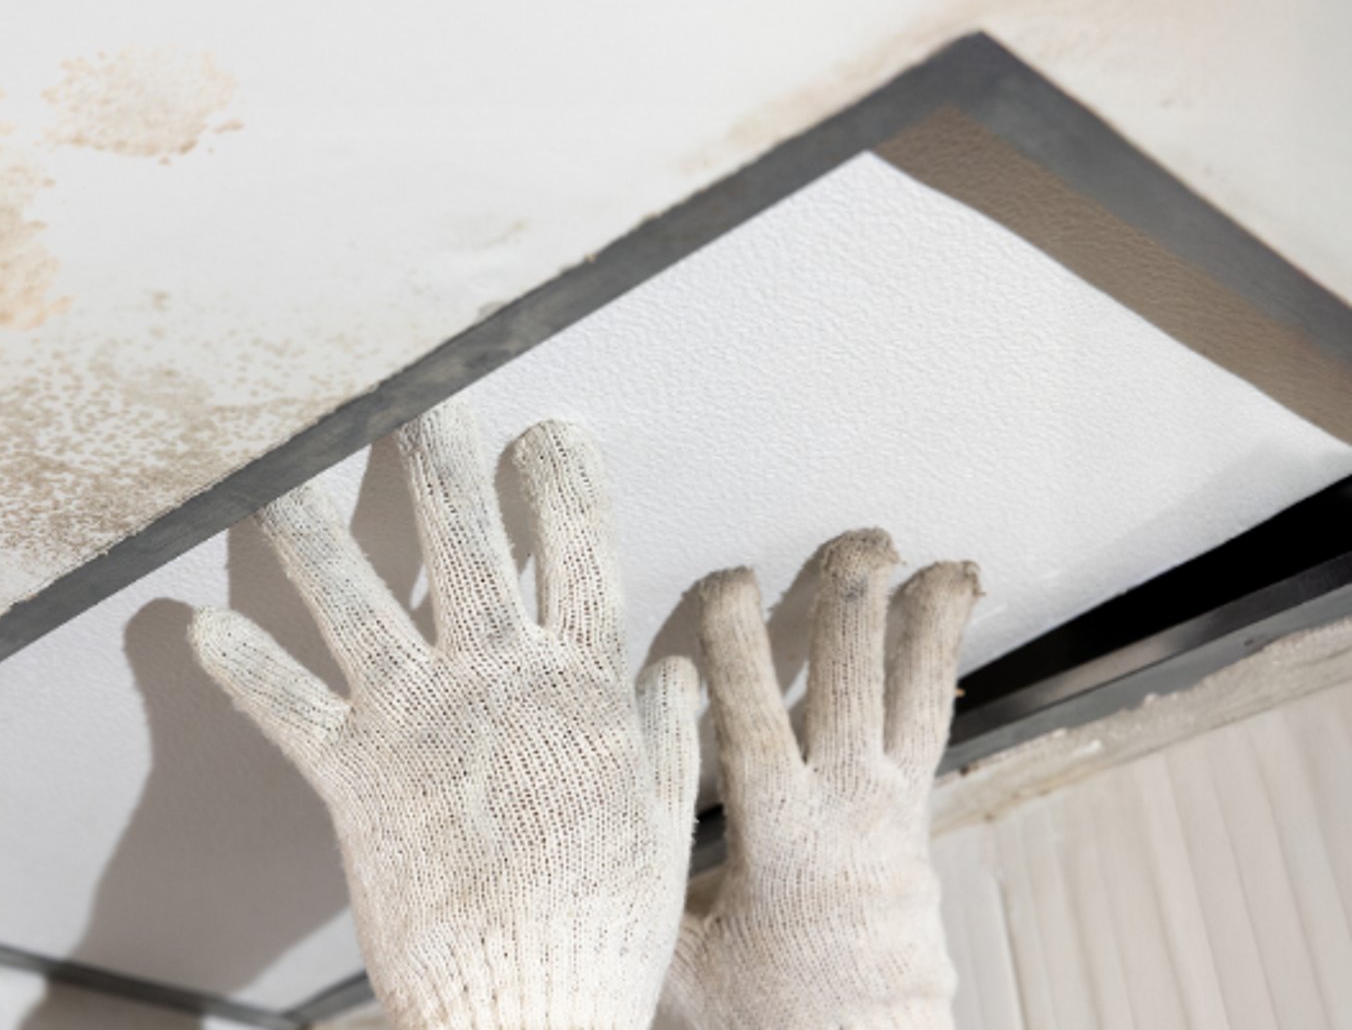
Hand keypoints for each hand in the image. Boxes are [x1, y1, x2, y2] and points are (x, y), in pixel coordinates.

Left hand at [192, 402, 699, 1029]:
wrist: (528, 1008)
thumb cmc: (599, 924)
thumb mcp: (655, 821)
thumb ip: (662, 733)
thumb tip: (677, 666)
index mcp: (577, 684)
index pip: (579, 549)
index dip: (563, 479)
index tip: (548, 428)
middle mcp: (493, 680)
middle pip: (462, 538)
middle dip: (436, 457)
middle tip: (410, 396)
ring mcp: (416, 720)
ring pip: (354, 597)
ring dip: (308, 529)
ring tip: (275, 470)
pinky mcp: (352, 776)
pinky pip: (286, 705)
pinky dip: (244, 666)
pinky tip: (198, 625)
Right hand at [668, 530, 979, 1029]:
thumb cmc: (761, 1019)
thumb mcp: (672, 958)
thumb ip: (633, 876)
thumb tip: (575, 816)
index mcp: (780, 831)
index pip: (752, 708)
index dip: (736, 636)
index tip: (726, 576)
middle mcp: (847, 808)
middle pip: (852, 679)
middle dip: (852, 600)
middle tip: (857, 540)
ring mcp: (893, 814)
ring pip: (915, 698)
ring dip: (924, 625)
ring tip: (946, 566)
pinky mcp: (916, 827)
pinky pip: (931, 731)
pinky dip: (936, 674)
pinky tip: (940, 640)